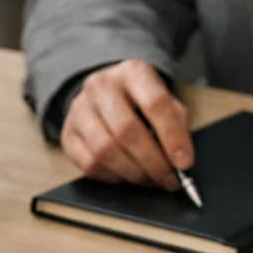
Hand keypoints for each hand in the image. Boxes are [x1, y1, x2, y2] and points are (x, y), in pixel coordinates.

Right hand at [60, 60, 192, 189]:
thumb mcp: (165, 102)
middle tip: (167, 179)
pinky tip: (127, 176)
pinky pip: (90, 164)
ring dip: (133, 173)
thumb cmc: (140, 102)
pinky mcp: (68, 134)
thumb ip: (176, 126)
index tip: (184, 163)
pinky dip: (113, 177)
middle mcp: (102, 86)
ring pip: (105, 150)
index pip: (156, 103)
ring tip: (149, 179)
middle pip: (127, 130)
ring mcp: (80, 109)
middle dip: (152, 162)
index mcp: (133, 72)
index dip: (172, 137)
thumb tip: (180, 162)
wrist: (104, 96)